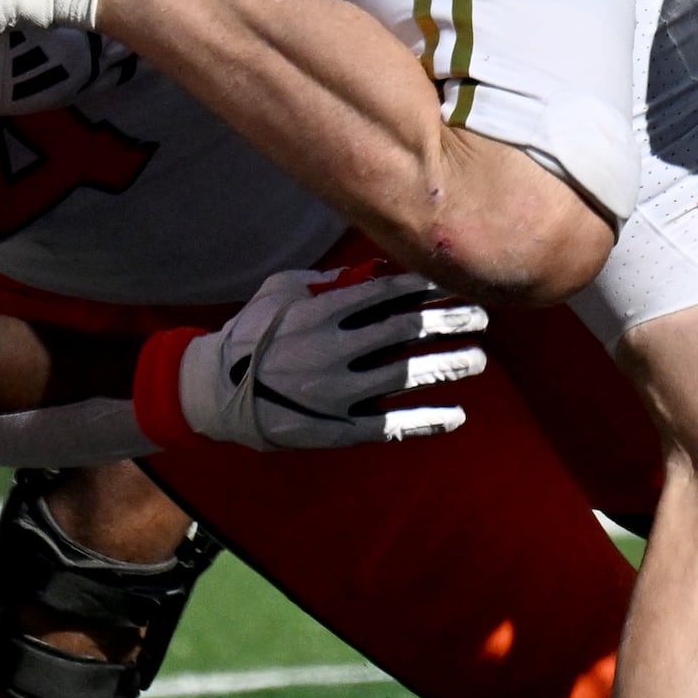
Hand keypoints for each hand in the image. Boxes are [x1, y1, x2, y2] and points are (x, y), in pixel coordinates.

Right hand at [178, 266, 486, 448]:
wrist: (216, 392)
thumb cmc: (253, 333)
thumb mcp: (281, 291)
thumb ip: (326, 280)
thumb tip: (375, 269)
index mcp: (321, 312)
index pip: (387, 294)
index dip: (426, 287)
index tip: (455, 282)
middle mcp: (332, 350)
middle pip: (406, 332)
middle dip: (449, 321)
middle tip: (481, 317)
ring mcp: (335, 392)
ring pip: (405, 376)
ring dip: (447, 366)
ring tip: (478, 359)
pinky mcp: (335, 428)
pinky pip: (389, 426)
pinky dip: (425, 422)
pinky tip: (456, 416)